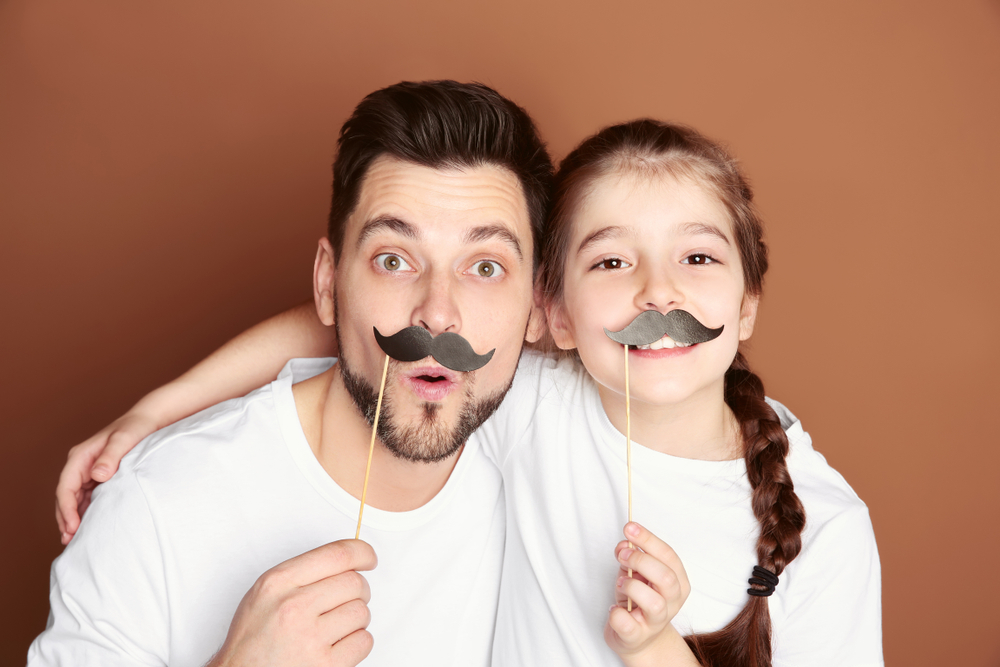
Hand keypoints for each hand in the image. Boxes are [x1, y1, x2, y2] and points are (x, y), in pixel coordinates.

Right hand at [56, 410, 159, 543]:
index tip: (72, 526)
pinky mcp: (99, 477)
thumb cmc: (135, 428)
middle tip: (69, 540)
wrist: (148, 421)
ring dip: (74, 518)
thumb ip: (111, 457)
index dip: (66, 508)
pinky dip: (86, 512)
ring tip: (75, 540)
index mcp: (80, 457)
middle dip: (66, 518)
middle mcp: (81, 465)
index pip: (66, 487)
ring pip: (75, 499)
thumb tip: (98, 475)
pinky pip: (87, 498)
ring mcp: (89, 472)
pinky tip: (89, 526)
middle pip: (66, 496)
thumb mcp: (124, 440)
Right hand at [209, 539, 377, 666]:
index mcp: (278, 583)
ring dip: (355, 620)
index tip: (368, 558)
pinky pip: (363, 641)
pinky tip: (336, 645)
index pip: (337, 555)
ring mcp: (310, 638)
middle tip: (343, 602)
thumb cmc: (252, 640)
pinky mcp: (325, 665)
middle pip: (355, 583)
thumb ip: (301, 573)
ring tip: (333, 628)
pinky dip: (356, 643)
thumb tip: (345, 561)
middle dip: (357, 592)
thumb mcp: (264, 594)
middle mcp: (294, 607)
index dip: (361, 553)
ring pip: (362, 612)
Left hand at [604, 522, 693, 664]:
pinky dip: (617, 614)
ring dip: (632, 586)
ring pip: (654, 603)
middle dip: (641, 560)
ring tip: (620, 583)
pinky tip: (613, 608)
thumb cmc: (638, 600)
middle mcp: (672, 603)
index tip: (629, 527)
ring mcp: (656, 622)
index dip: (648, 539)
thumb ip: (631, 556)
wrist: (638, 638)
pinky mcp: (637, 637)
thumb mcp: (636, 573)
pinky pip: (628, 625)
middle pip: (666, 577)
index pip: (669, 556)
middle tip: (622, 555)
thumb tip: (625, 543)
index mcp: (678, 583)